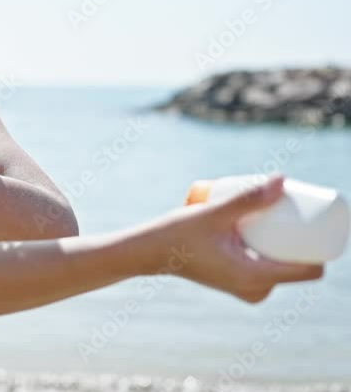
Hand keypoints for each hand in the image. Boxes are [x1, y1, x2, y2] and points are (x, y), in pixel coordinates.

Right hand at [141, 174, 323, 302]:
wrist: (148, 252)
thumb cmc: (177, 234)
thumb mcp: (213, 214)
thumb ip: (247, 199)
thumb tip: (283, 180)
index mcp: (255, 279)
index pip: (309, 270)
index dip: (321, 246)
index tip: (315, 219)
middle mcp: (254, 289)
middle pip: (298, 266)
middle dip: (303, 239)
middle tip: (293, 208)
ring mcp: (245, 289)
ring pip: (282, 266)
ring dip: (286, 244)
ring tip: (279, 213)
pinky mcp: (236, 283)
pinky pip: (268, 268)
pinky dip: (272, 251)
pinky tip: (270, 230)